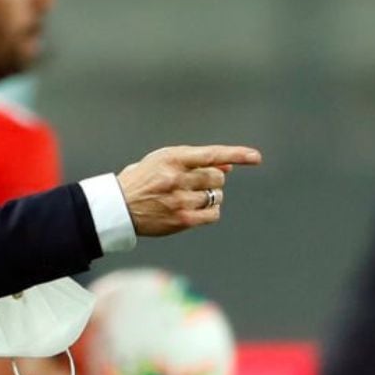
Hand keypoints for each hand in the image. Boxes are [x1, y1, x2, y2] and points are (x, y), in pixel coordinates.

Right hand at [117, 145, 261, 237]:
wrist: (119, 206)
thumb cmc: (144, 179)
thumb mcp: (165, 161)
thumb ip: (196, 161)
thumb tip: (228, 166)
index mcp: (173, 158)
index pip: (211, 155)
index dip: (236, 154)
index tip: (256, 157)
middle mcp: (177, 178)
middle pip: (217, 178)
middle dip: (214, 180)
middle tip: (197, 183)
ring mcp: (180, 200)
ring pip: (216, 196)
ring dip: (210, 196)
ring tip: (191, 196)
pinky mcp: (182, 220)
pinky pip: (212, 214)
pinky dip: (211, 211)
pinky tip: (199, 209)